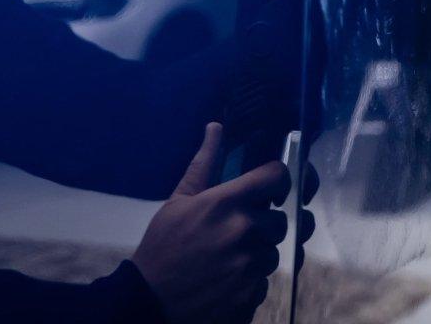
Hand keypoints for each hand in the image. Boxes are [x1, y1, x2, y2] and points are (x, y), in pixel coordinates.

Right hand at [132, 123, 291, 323]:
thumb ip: (204, 164)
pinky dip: (252, 279)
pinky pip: (265, 279)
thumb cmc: (162, 247)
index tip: (272, 187)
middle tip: (239, 230)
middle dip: (265, 223)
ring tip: (229, 256)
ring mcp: (249, 263)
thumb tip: (216, 127)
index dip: (278, 180)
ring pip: (275, 250)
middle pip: (282, 218)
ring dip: (259, 252)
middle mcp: (244, 229)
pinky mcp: (250, 292)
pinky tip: (229, 277)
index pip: (278, 176)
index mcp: (226, 202)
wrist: (148, 301)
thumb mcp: (178, 201)